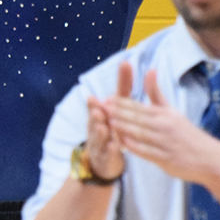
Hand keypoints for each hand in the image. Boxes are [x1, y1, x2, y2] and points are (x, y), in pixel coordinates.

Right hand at [82, 61, 128, 181]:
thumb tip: (126, 62)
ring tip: (102, 126)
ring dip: (99, 132)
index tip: (92, 98)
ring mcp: (99, 143)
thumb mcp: (118, 105)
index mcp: (100, 114)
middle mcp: (96, 127)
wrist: (106, 157)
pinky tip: (115, 147)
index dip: (94, 102)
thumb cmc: (113, 126)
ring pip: (98, 137)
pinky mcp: (105, 157)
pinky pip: (107, 154)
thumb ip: (123, 86)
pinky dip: (110, 151)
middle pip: (94, 120)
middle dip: (94, 115)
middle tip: (97, 109)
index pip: (97, 105)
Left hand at [105, 68, 219, 185]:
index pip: (139, 107)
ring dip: (125, 128)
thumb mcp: (171, 111)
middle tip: (102, 107)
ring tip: (108, 123)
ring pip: (141, 134)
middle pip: (138, 118)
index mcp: (163, 114)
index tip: (106, 98)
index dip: (121, 103)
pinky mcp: (165, 158)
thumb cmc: (185, 133)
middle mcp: (163, 127)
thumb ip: (156, 93)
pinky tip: (123, 145)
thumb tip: (149, 69)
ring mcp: (164, 143)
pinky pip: (148, 152)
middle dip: (119, 112)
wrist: (209, 158)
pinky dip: (136, 148)